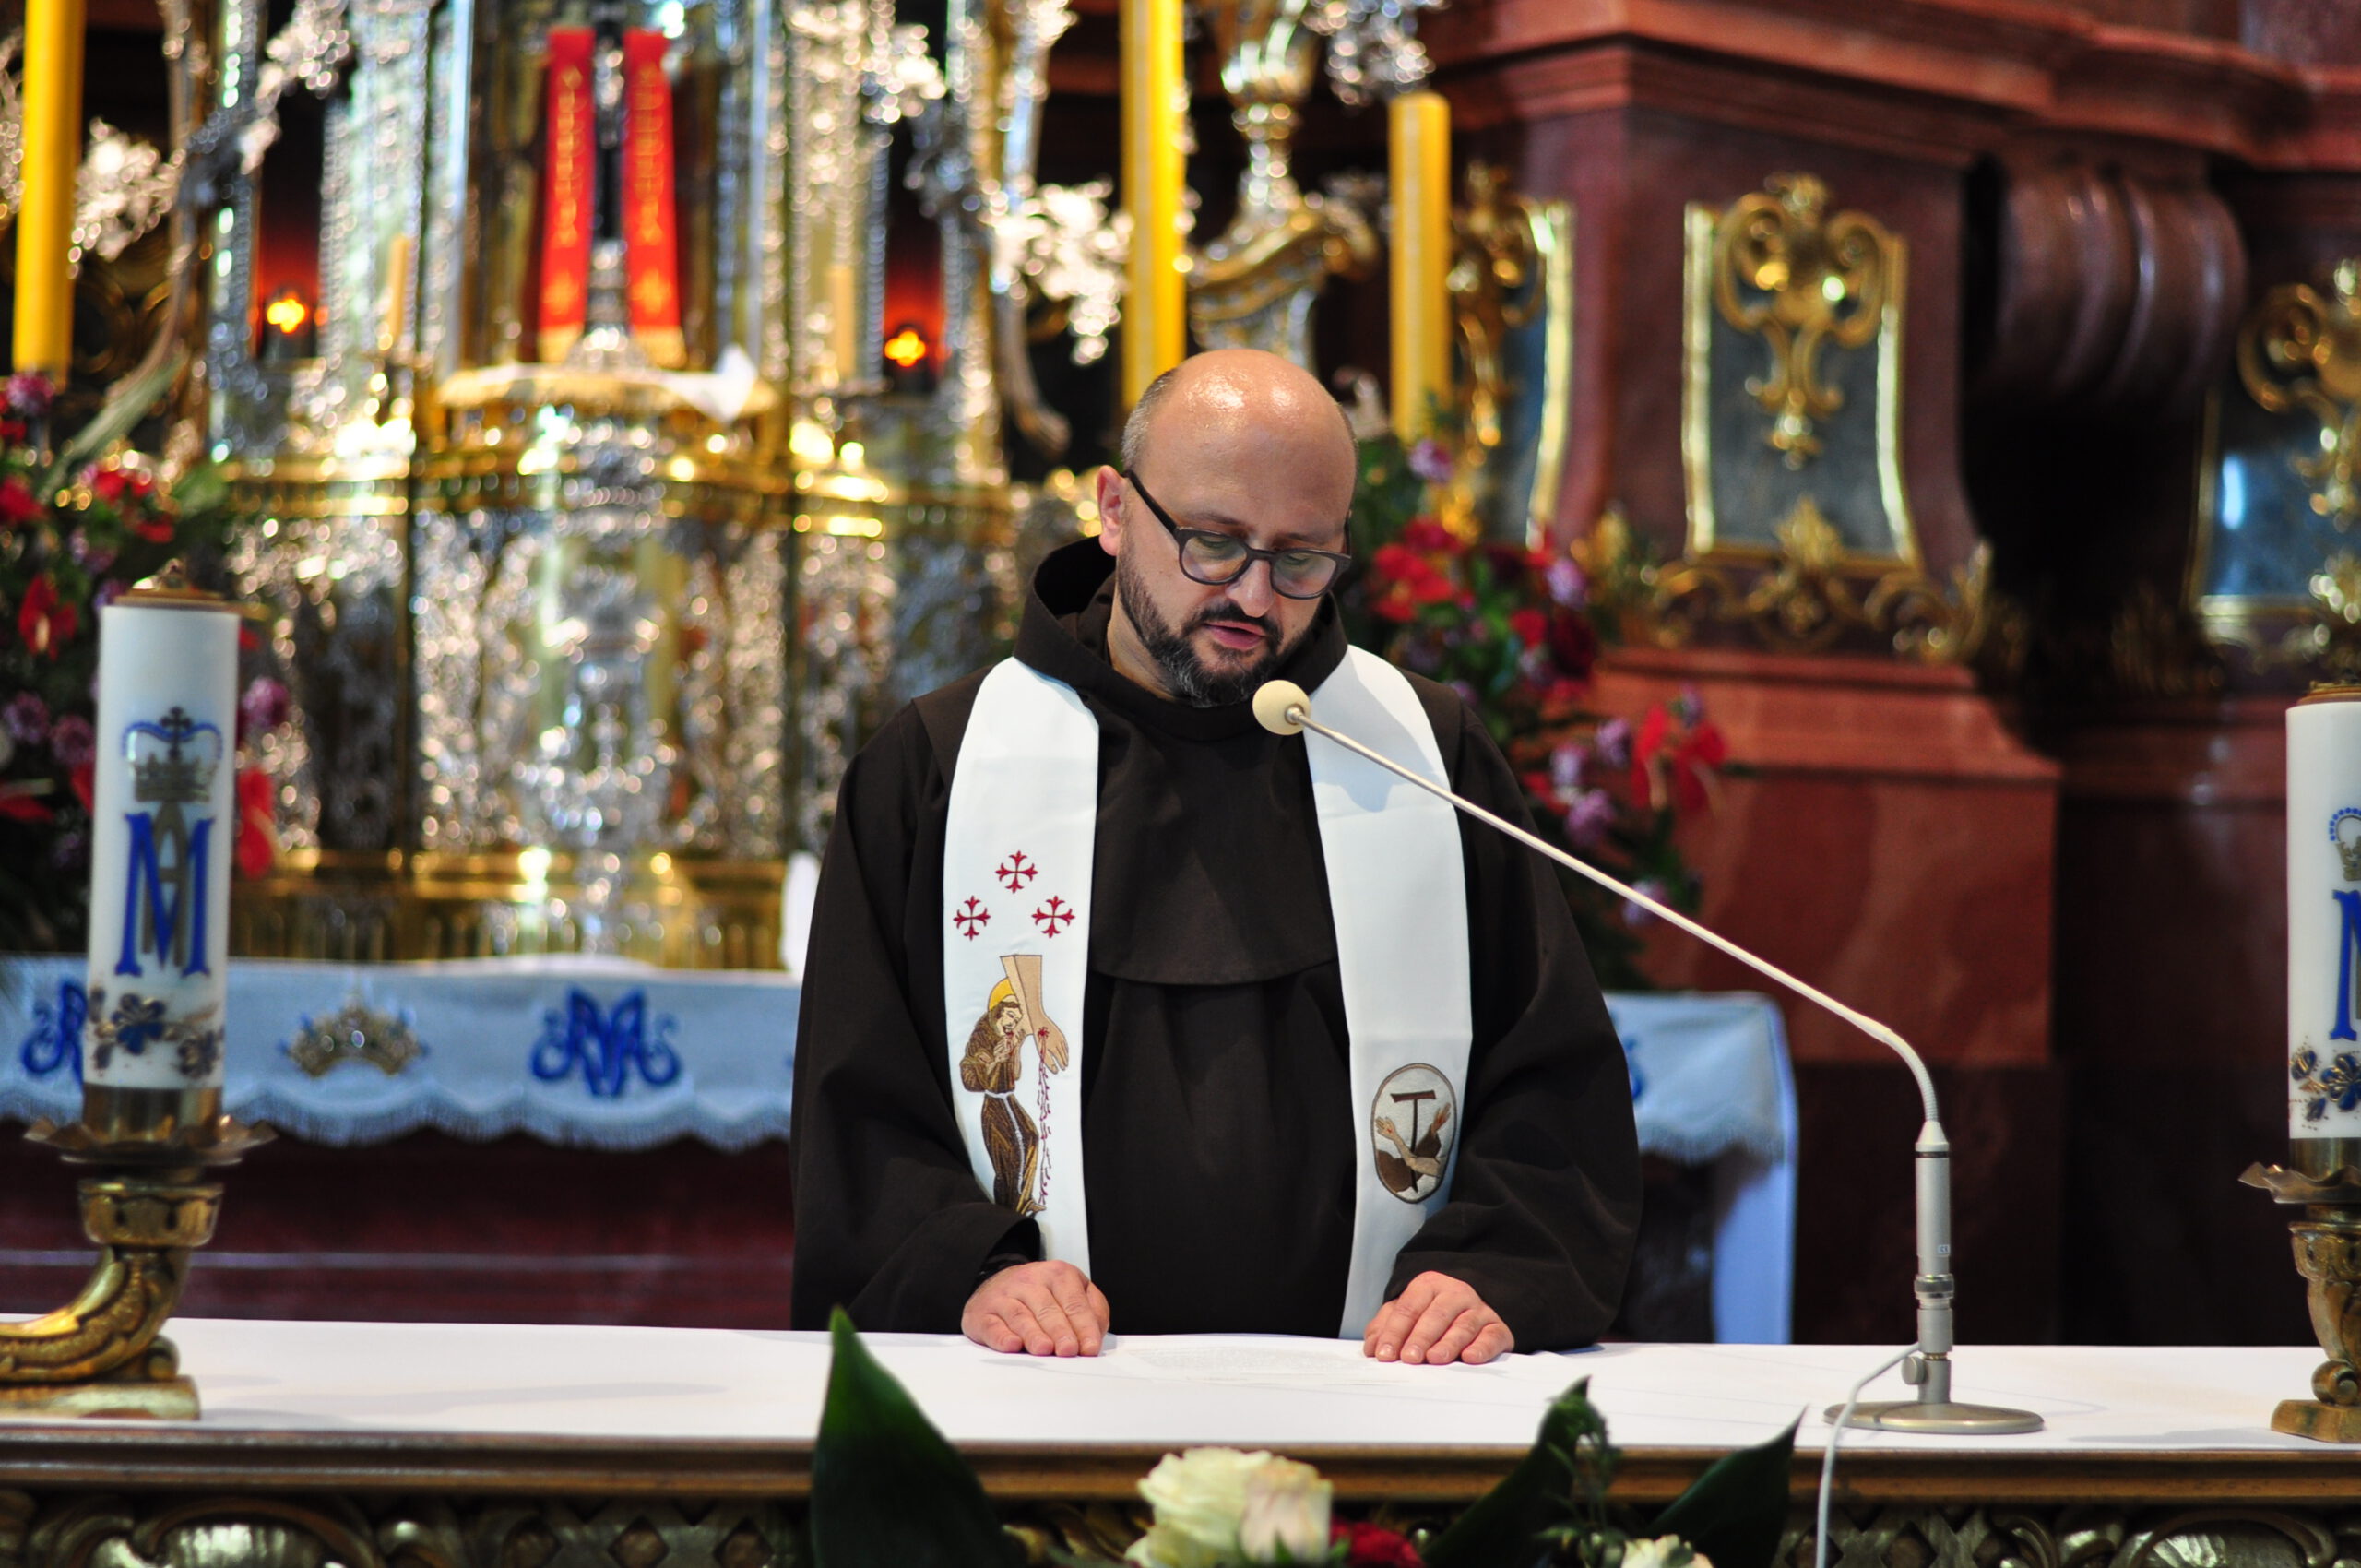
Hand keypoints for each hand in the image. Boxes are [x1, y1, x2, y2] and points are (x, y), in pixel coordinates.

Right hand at [962, 1260, 1109, 1356]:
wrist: (998, 1285)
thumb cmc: (1043, 1296)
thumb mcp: (1072, 1293)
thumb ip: (1092, 1310)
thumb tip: (1094, 1335)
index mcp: (1058, 1274)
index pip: (1074, 1303)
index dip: (1084, 1327)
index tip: (1089, 1348)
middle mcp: (1030, 1281)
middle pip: (1048, 1309)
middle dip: (1060, 1331)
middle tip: (1069, 1351)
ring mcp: (1004, 1296)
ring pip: (1020, 1315)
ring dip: (1033, 1334)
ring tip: (1044, 1349)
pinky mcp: (982, 1313)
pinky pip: (992, 1325)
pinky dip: (1001, 1336)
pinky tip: (1012, 1345)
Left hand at [1361, 1271, 1513, 1364]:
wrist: (1471, 1306)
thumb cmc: (1432, 1313)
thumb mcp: (1406, 1313)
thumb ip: (1386, 1327)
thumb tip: (1373, 1347)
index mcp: (1429, 1286)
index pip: (1408, 1308)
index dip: (1395, 1332)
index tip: (1385, 1354)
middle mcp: (1456, 1294)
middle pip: (1436, 1315)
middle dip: (1420, 1337)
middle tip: (1409, 1358)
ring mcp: (1478, 1310)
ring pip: (1463, 1325)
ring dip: (1448, 1343)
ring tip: (1435, 1358)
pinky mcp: (1497, 1328)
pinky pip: (1492, 1336)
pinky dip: (1482, 1347)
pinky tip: (1470, 1357)